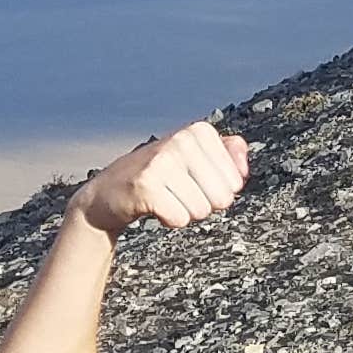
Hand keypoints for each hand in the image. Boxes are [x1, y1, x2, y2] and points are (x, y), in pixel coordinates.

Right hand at [73, 120, 251, 237]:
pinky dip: (169, 220)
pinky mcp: (147, 185)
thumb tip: (243, 165)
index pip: (235, 182)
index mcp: (199, 131)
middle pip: (222, 198)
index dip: (216, 190)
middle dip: (203, 203)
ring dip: (184, 211)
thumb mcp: (195, 157)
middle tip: (178, 192)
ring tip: (165, 197)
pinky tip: (154, 206)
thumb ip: (228, 154)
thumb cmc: (158, 175)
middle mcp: (182, 140)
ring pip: (201, 210)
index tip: (193, 181)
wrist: (109, 192)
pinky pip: (180, 219)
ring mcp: (163, 161)